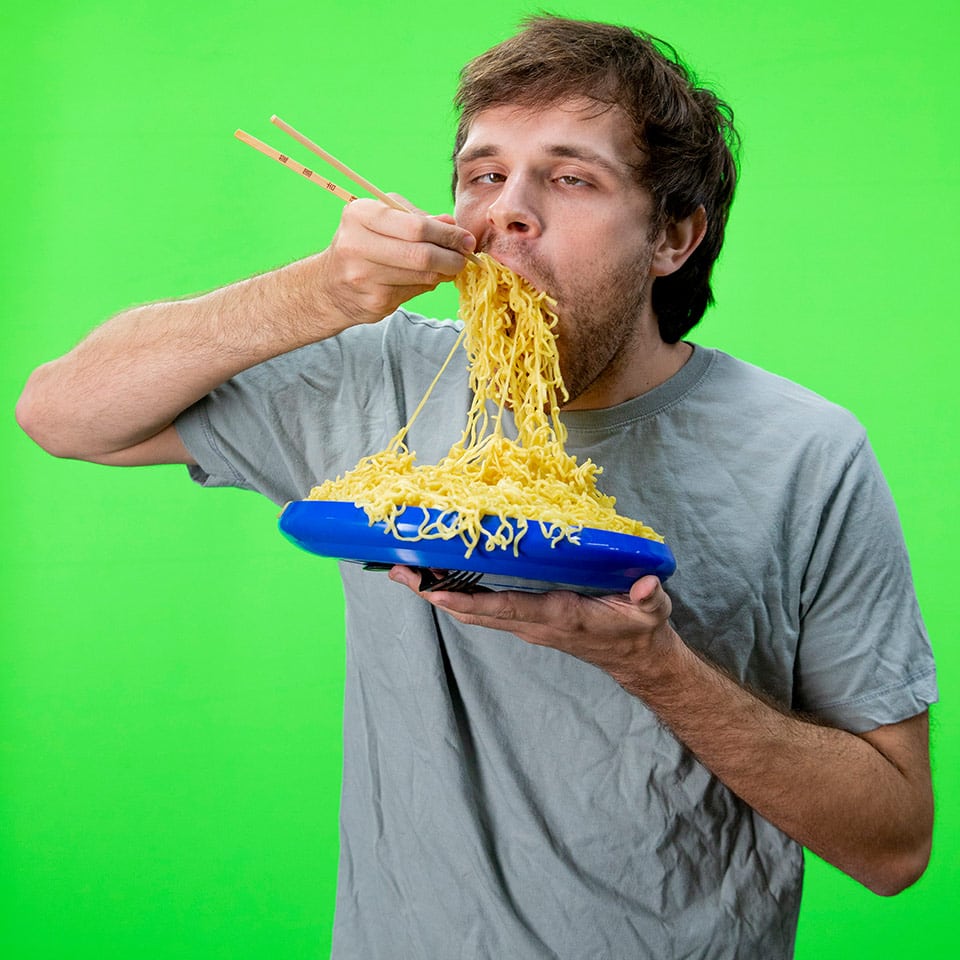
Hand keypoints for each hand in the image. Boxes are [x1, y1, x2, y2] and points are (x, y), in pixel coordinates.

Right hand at [315, 196, 475, 326]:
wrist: (329, 286)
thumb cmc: (363, 243)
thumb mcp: (383, 218)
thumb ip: (418, 219)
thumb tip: (452, 225)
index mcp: (360, 215)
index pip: (416, 226)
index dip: (448, 235)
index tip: (466, 239)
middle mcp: (357, 245)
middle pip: (422, 255)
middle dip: (452, 257)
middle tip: (464, 257)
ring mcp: (365, 277)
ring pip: (423, 277)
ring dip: (444, 273)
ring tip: (449, 267)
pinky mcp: (375, 301)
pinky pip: (415, 292)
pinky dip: (428, 285)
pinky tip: (426, 279)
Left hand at [388, 566, 678, 683]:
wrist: (635, 657)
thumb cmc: (638, 629)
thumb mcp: (651, 610)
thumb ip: (648, 597)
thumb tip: (646, 585)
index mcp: (558, 616)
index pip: (506, 608)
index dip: (468, 601)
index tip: (434, 592)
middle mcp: (534, 623)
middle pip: (474, 612)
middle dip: (434, 594)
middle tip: (399, 573)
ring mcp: (528, 624)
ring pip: (474, 612)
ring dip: (439, 594)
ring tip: (406, 572)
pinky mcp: (528, 620)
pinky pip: (485, 610)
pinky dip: (458, 595)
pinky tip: (440, 577)